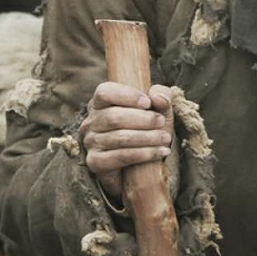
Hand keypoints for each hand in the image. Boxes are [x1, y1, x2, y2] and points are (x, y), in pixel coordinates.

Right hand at [80, 81, 173, 200]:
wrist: (143, 163)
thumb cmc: (148, 128)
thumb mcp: (158, 108)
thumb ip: (161, 95)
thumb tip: (158, 98)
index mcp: (100, 103)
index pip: (105, 92)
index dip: (127, 96)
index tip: (148, 103)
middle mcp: (91, 121)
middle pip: (114, 117)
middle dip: (143, 119)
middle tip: (162, 122)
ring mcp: (91, 142)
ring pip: (119, 138)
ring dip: (147, 138)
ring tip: (165, 138)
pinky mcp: (95, 162)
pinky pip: (121, 156)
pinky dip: (144, 154)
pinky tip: (160, 152)